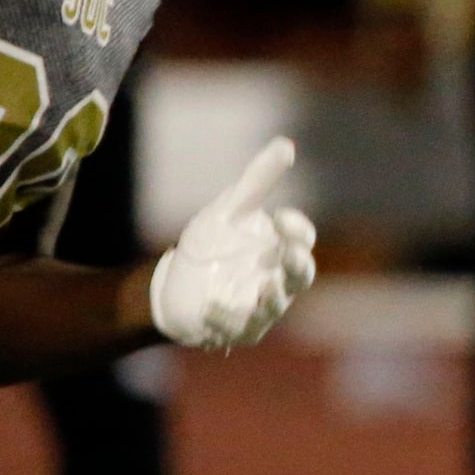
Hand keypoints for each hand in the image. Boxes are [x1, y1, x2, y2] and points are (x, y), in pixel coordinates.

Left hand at [150, 137, 318, 351]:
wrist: (173, 287)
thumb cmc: (210, 247)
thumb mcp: (229, 209)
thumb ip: (258, 180)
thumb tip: (286, 144)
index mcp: (281, 249)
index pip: (301, 239)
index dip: (296, 229)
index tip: (280, 217)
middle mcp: (278, 279)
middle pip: (300, 275)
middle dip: (297, 266)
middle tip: (289, 253)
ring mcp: (260, 307)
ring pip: (275, 305)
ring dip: (273, 297)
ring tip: (267, 286)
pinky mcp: (236, 330)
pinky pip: (237, 326)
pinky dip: (224, 316)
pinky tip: (210, 304)